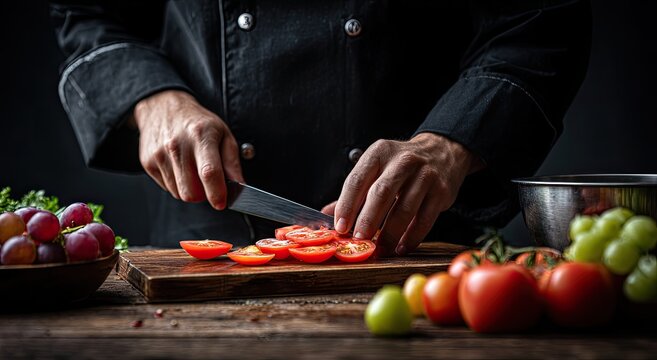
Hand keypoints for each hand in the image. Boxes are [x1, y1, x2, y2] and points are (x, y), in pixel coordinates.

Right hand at [131, 90, 243, 209]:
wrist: (163, 107)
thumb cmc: (197, 122)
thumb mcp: (223, 134)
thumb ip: (232, 162)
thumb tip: (239, 185)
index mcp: (201, 136)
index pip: (209, 172)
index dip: (216, 192)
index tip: (221, 202)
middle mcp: (178, 145)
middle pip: (191, 192)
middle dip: (203, 195)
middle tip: (208, 184)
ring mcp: (160, 154)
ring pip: (178, 193)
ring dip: (189, 189)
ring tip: (192, 170)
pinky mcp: (148, 162)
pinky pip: (167, 188)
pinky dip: (177, 184)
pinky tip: (179, 168)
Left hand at [333, 133, 481, 255]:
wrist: (441, 152)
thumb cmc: (401, 165)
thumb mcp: (376, 167)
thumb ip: (354, 191)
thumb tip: (326, 214)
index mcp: (379, 153)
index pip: (357, 179)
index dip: (347, 205)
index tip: (340, 227)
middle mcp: (402, 161)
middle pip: (381, 193)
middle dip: (368, 219)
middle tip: (360, 240)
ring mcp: (425, 175)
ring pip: (405, 208)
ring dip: (390, 233)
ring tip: (380, 249)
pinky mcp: (441, 191)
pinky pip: (425, 219)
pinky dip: (411, 237)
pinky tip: (400, 247)